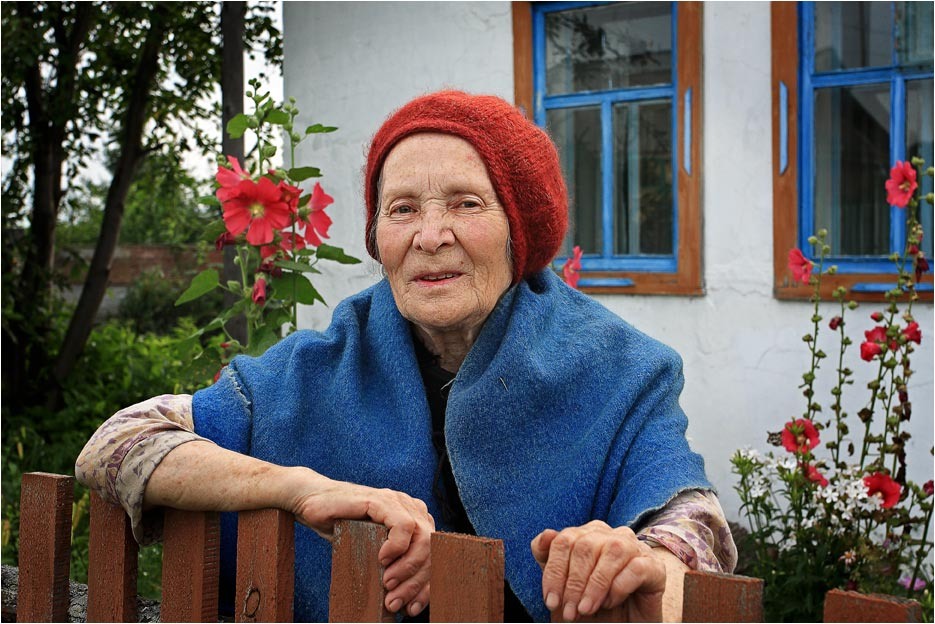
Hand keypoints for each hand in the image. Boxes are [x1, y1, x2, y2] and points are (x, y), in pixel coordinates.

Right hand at [285, 468, 434, 616]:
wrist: (311, 503)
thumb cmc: (341, 527)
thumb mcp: (370, 551)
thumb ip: (390, 565)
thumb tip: (403, 601)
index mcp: (415, 519)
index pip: (434, 554)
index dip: (427, 586)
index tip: (413, 609)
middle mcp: (411, 508)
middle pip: (432, 549)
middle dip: (416, 582)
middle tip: (394, 600)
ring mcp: (398, 502)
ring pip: (423, 538)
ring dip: (408, 568)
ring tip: (388, 584)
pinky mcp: (381, 500)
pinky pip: (403, 525)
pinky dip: (397, 547)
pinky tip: (383, 559)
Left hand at [531, 520, 665, 621]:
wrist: (624, 622)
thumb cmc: (592, 601)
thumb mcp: (563, 583)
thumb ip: (548, 557)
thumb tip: (545, 535)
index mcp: (588, 533)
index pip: (564, 541)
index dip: (554, 572)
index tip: (551, 601)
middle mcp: (611, 534)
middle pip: (585, 546)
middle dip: (573, 583)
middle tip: (569, 612)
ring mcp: (635, 547)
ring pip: (612, 552)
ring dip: (594, 586)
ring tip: (586, 609)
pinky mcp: (654, 566)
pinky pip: (635, 569)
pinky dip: (618, 588)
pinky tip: (610, 602)